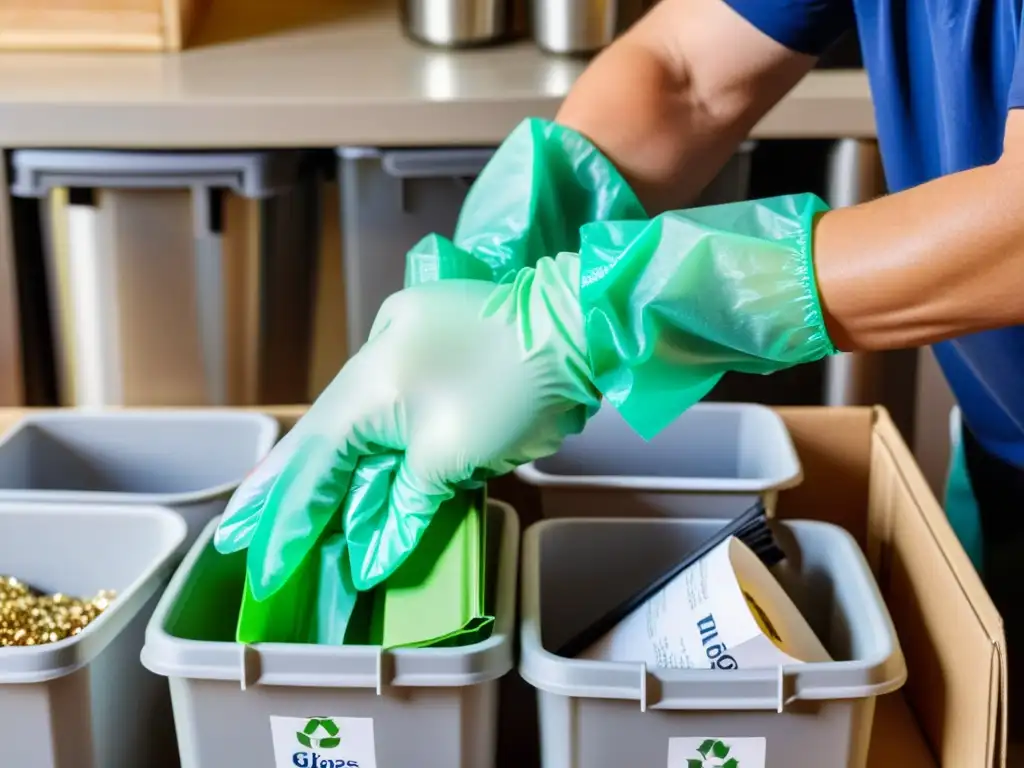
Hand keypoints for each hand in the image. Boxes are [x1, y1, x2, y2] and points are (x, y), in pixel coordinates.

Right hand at [215, 253, 598, 597]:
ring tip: (282, 513)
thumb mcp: (452, 458)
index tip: (258, 561)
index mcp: (369, 382)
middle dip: (285, 490)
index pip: (315, 462)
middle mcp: (374, 357)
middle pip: (322, 438)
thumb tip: (371, 558)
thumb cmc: (515, 387)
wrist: (578, 324)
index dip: (287, 517)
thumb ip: (402, 507)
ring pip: (354, 423)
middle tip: (238, 531)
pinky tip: (347, 472)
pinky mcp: (429, 347)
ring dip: (328, 472)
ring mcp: (401, 346)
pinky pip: (385, 406)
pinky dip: (369, 445)